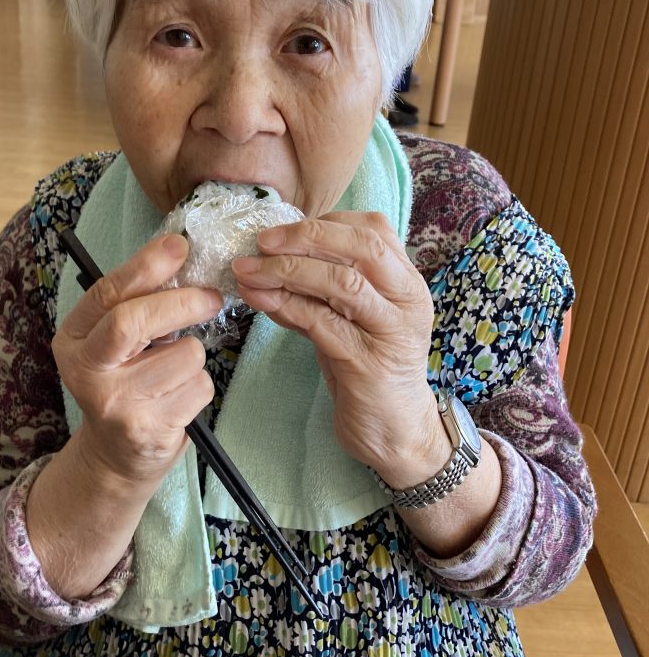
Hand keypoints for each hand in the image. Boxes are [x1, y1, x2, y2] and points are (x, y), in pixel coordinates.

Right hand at [52, 233, 222, 491]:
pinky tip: (177, 397)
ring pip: (183, 355)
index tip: (179, 245)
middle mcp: (86, 371)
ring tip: (173, 372)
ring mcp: (116, 404)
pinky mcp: (149, 430)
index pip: (107, 294)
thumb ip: (136, 303)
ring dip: (193, 356)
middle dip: (182, 302)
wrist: (115, 455)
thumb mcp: (113, 340)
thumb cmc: (123, 381)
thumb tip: (180, 256)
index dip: (146, 265)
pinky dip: (199, 386)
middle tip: (211, 297)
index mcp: (74, 339)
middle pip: (134, 321)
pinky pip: (199, 387)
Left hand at [231, 213, 440, 474]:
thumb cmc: (367, 368)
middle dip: (306, 237)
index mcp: (406, 281)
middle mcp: (408, 300)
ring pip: (342, 283)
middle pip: (362, 247)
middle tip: (262, 241)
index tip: (280, 230)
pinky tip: (259, 300)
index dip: (323, 223)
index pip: (373, 230)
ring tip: (247, 271)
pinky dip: (286, 307)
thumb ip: (319, 287)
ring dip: (287, 271)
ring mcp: (392, 331)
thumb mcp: (347, 317)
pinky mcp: (369, 363)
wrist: (395, 433)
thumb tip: (267, 256)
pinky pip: (323, 324)